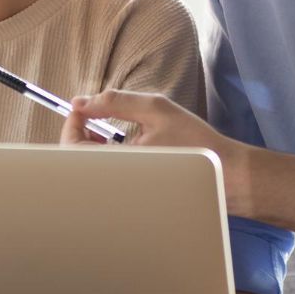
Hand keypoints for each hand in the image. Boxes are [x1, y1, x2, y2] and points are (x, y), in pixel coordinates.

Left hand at [61, 91, 251, 214]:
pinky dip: (105, 156)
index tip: (81, 107)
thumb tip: (81, 101)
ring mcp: (125, 188)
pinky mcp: (133, 191)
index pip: (72, 148)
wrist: (224, 174)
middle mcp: (116, 180)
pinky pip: (106, 174)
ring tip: (107, 129)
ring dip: (91, 145)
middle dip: (79, 133)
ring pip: (90, 168)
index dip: (70, 123)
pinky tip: (122, 145)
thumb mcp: (155, 109)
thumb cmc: (194, 142)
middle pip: (76, 160)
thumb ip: (115, 102)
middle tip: (93, 117)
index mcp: (118, 162)